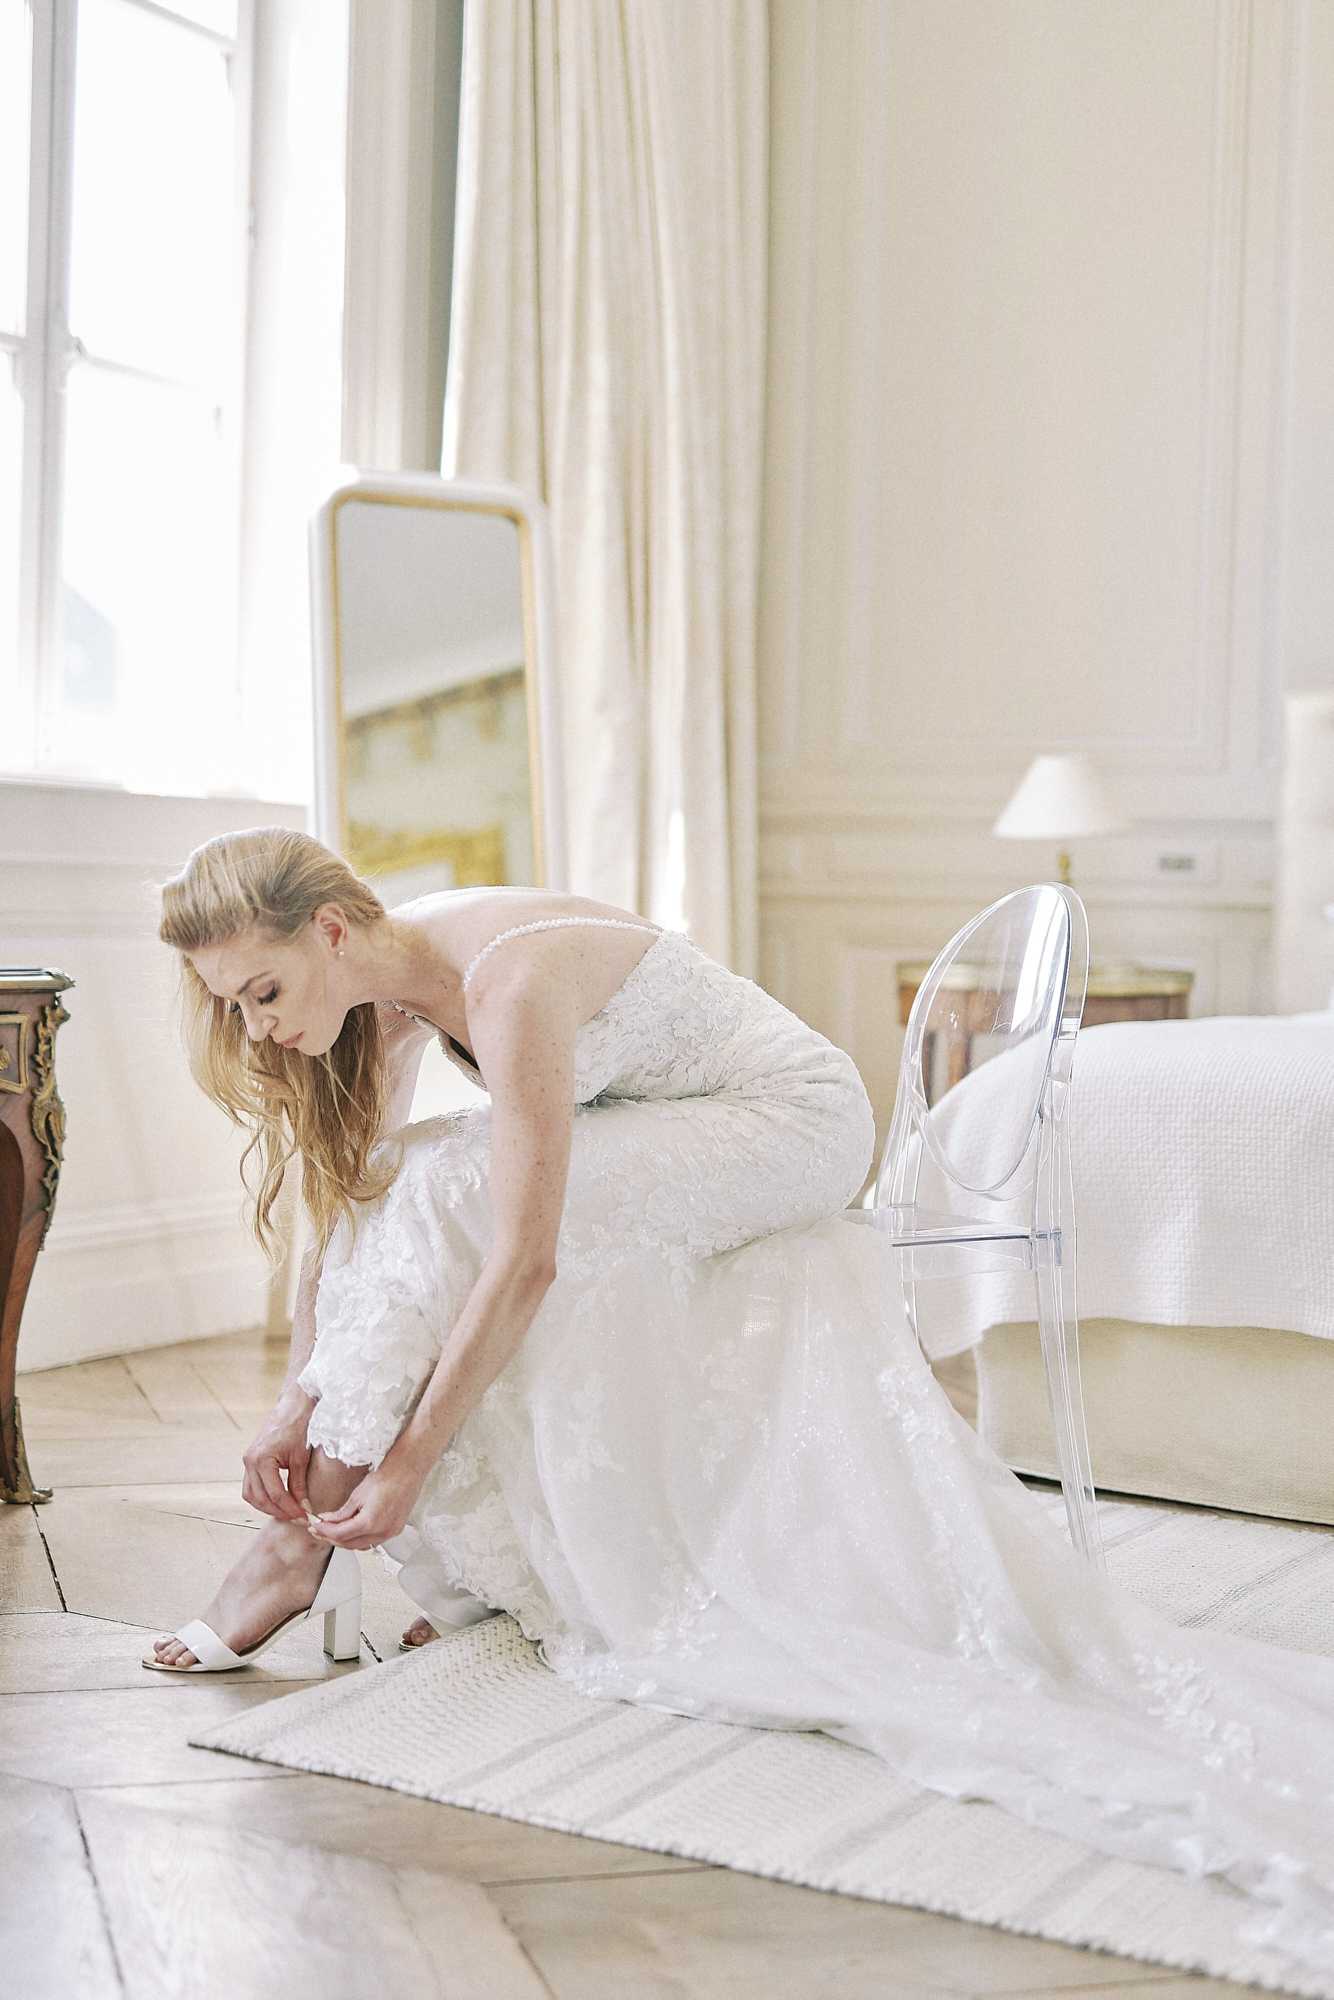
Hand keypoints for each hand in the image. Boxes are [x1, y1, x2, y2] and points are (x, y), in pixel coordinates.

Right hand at [241, 1388, 317, 1522]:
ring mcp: (247, 1460)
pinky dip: (262, 1496)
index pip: (275, 1494)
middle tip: (296, 1518)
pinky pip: (251, 1485)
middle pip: (260, 1498)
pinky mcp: (250, 1460)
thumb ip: (299, 1484)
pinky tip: (277, 1501)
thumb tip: (303, 1507)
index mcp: (261, 1459)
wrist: (293, 1406)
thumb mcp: (301, 1458)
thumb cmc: (299, 1426)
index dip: (290, 1508)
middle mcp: (249, 1461)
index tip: (304, 1516)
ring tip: (287, 1513)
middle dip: (278, 1511)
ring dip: (267, 1507)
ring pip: (251, 1495)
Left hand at [306, 1454, 425, 1550]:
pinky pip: (373, 1541)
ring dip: (346, 1540)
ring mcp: (390, 1533)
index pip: (340, 1534)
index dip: (324, 1532)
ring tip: (333, 1531)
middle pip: (350, 1544)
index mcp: (369, 1522)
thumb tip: (327, 1521)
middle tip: (319, 1531)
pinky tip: (352, 1530)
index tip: (315, 1526)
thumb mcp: (358, 1494)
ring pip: (361, 1545)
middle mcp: (381, 1532)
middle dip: (332, 1538)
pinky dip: (360, 1538)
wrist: (408, 1469)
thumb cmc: (386, 1476)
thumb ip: (342, 1512)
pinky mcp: (395, 1530)